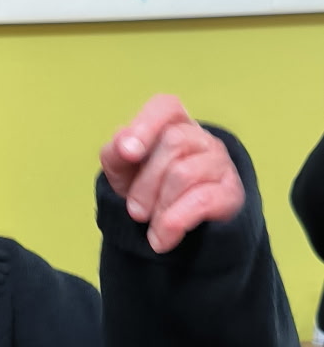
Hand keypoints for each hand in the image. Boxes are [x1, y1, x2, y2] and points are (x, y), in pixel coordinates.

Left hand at [100, 94, 244, 253]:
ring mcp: (220, 164)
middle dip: (145, 183)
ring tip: (150, 227)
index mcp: (173, 125)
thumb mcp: (124, 172)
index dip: (146, 125)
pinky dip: (173, 223)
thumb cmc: (150, 190)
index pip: (166, 107)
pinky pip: (201, 201)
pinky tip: (161, 240)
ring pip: (185, 173)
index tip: (128, 153)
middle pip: (173, 142)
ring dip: (159, 206)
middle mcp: (201, 139)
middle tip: (135, 212)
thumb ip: (116, 153)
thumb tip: (123, 145)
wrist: (178, 230)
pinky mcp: (231, 194)